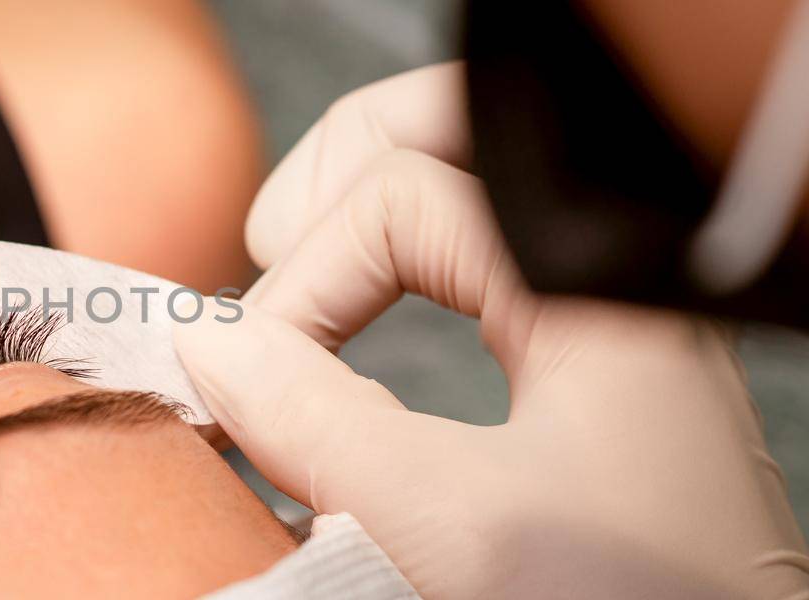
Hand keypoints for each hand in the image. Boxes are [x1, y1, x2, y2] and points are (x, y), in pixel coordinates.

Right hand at [175, 62, 808, 597]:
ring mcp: (612, 346)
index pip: (403, 197)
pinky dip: (408, 301)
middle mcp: (613, 293)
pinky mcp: (601, 410)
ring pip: (472, 224)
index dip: (305, 275)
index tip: (249, 374)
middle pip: (455, 155)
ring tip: (300, 303)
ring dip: (368, 250)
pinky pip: (491, 297)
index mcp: (597, 284)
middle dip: (341, 190)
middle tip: (262, 252)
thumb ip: (310, 417)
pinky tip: (363, 353)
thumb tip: (206, 342)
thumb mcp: (444, 520)